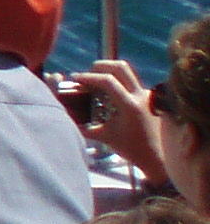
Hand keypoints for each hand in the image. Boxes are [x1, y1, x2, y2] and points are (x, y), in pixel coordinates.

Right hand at [77, 60, 167, 180]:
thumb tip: (64, 118)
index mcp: (130, 106)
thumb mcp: (105, 137)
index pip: (107, 80)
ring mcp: (148, 95)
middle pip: (120, 67)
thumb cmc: (131, 149)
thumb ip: (83, 127)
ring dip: (109, 72)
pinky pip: (132, 82)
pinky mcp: (151, 97)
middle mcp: (141, 96)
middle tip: (88, 74)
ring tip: (97, 82)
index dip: (88, 76)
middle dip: (100, 66)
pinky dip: (118, 83)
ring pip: (128, 72)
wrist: (159, 157)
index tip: (75, 78)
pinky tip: (110, 95)